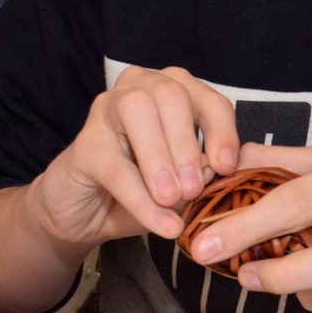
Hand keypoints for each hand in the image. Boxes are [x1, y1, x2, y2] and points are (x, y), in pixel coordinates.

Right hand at [29, 66, 239, 248]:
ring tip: (173, 198)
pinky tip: (160, 223)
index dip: (222, 130)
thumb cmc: (142, 189)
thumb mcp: (181, 184)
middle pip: (171, 94)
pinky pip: (115, 165)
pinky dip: (141, 198)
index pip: (207, 99)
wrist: (85, 213)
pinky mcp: (84, 143)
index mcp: (172, 93)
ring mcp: (106, 109)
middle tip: (194, 189)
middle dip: (187, 142)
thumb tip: (213, 170)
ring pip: (138, 111)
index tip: (227, 168)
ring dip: (160, 157)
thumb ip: (199, 173)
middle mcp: (139, 89)